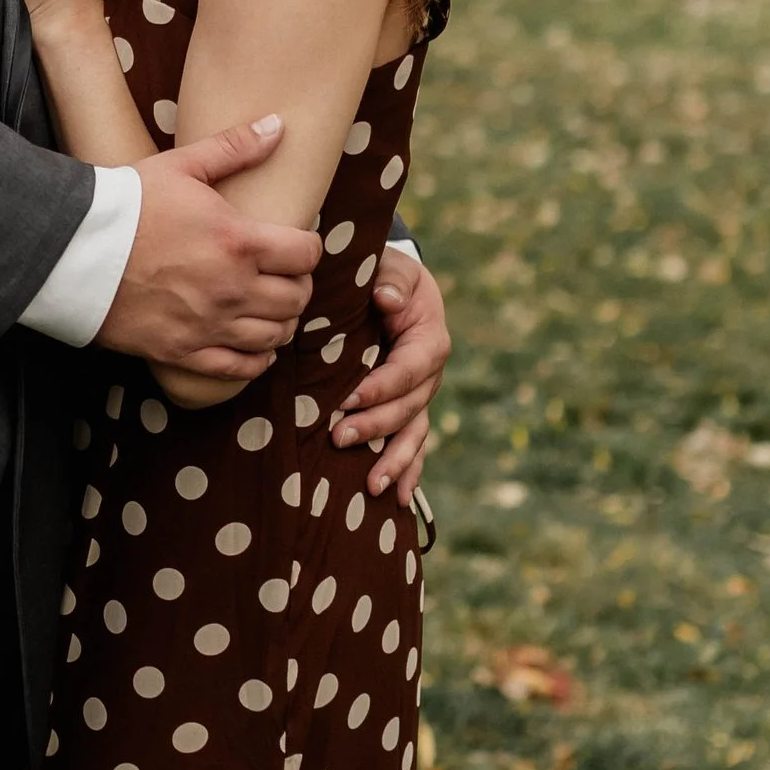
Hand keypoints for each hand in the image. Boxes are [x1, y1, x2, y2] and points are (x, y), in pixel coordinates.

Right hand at [98, 117, 319, 380]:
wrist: (73, 250)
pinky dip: (256, 361)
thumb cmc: (127, 204)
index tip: (297, 244)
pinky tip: (257, 349)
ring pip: (273, 336)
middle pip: (296, 299)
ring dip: (281, 322)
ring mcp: (209, 325)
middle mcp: (232, 289)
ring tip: (272, 309)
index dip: (308, 248)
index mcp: (239, 242)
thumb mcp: (182, 166)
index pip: (306, 255)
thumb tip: (278, 126)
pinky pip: (238, 368)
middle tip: (285, 276)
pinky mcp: (182, 351)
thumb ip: (235, 147)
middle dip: (299, 286)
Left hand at [329, 245, 450, 500]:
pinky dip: (407, 473)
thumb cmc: (386, 276)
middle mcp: (430, 375)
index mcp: (429, 340)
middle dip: (376, 426)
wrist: (391, 288)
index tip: (348, 399)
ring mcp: (421, 398)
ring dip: (394, 462)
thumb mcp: (392, 268)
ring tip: (372, 488)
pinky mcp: (408, 412)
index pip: (409, 369)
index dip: (382, 387)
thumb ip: (392, 280)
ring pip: (413, 435)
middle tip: (339, 438)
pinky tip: (397, 501)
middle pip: (409, 408)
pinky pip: (413, 446)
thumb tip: (386, 298)